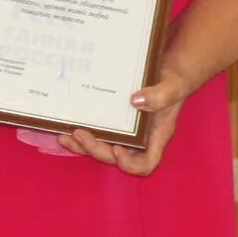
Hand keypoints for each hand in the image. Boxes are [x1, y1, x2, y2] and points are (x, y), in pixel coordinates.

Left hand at [63, 70, 190, 176]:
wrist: (167, 72)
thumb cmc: (174, 82)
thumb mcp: (173, 86)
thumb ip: (161, 95)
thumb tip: (136, 101)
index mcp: (156, 137)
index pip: (146, 163)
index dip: (130, 164)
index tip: (117, 150)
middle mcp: (139, 141)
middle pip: (115, 157)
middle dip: (96, 150)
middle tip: (78, 135)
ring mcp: (125, 134)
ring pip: (102, 148)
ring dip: (82, 146)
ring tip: (64, 136)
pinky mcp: (113, 123)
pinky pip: (96, 134)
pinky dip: (81, 135)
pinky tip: (65, 127)